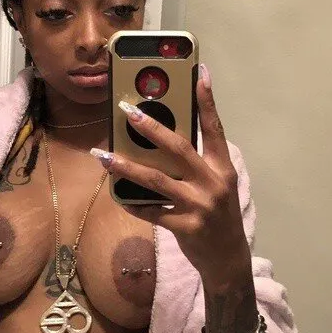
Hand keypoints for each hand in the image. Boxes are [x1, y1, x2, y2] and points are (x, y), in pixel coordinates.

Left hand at [92, 64, 250, 286]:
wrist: (228, 259)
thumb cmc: (217, 215)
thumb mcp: (216, 184)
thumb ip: (196, 163)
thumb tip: (161, 137)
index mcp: (222, 167)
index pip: (214, 127)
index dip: (206, 100)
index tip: (198, 72)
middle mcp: (213, 183)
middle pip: (178, 149)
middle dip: (151, 127)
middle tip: (128, 111)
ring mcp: (199, 206)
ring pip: (157, 180)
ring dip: (126, 166)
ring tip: (103, 155)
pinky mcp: (185, 228)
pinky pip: (152, 212)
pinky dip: (133, 203)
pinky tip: (116, 195)